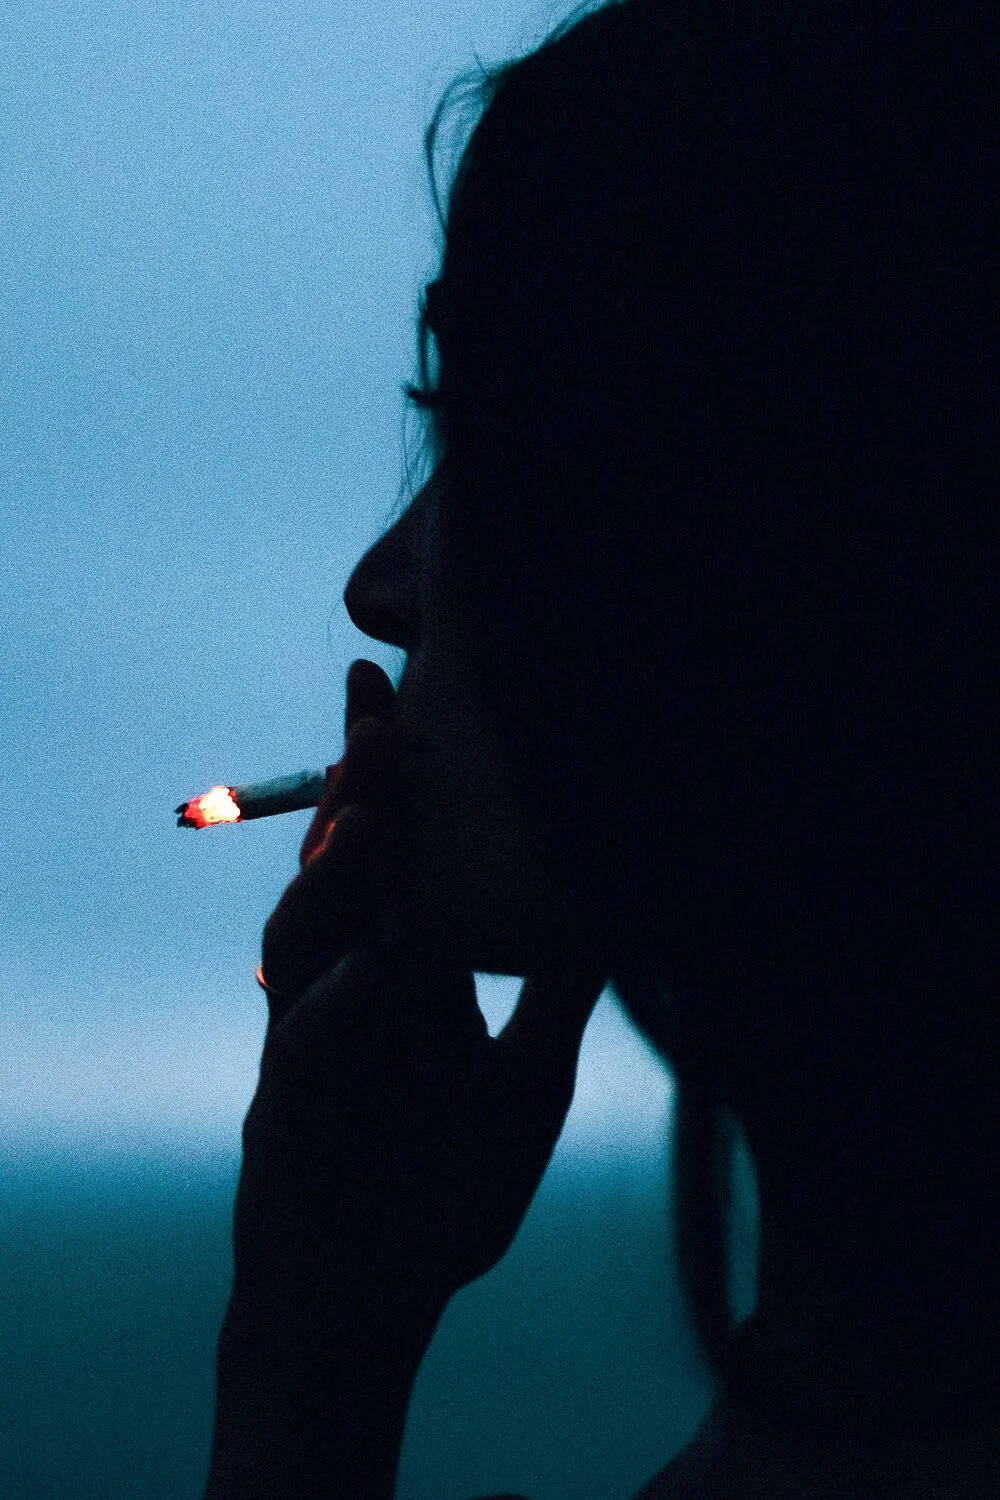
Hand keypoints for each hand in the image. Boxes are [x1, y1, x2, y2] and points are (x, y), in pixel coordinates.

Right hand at [231, 659, 607, 1334]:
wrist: (372, 1300)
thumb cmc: (444, 1192)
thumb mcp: (530, 1081)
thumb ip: (563, 995)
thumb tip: (617, 908)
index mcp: (414, 969)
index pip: (409, 858)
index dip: (405, 785)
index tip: (416, 702)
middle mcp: (357, 981)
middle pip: (351, 871)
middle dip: (357, 791)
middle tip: (372, 708)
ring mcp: (314, 1033)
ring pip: (311, 932)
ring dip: (337, 874)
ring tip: (366, 814)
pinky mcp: (288, 1102)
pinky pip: (307, 1040)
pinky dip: (334, 1000)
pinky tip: (370, 964)